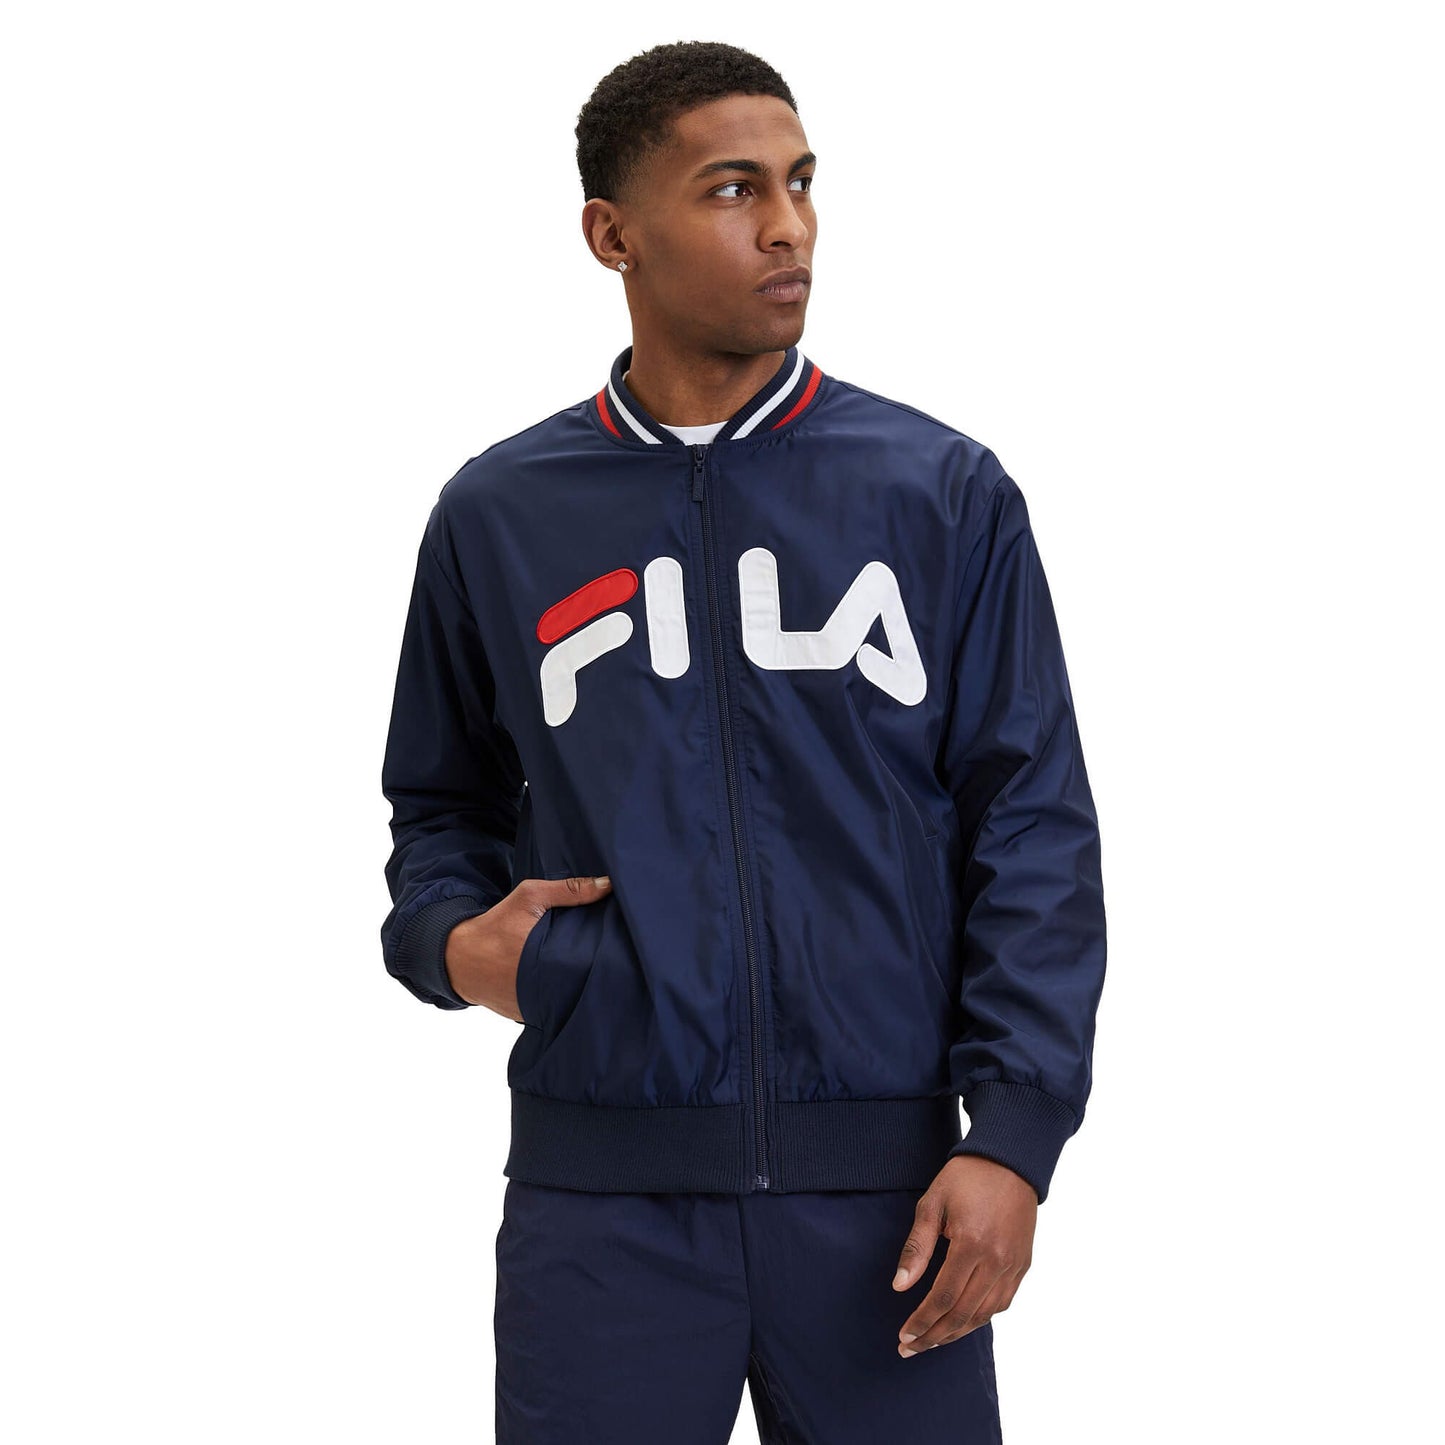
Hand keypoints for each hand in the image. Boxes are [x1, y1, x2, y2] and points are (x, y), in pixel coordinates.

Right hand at [444, 875, 611, 1016]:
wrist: (459, 958)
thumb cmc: (496, 924)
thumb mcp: (529, 897)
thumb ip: (569, 890)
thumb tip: (607, 884)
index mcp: (550, 958)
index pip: (592, 962)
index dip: (607, 955)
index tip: (619, 944)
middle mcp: (546, 987)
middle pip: (584, 982)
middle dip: (596, 971)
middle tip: (609, 957)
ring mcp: (537, 1006)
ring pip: (569, 997)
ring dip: (578, 986)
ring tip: (590, 971)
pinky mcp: (527, 1016)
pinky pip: (551, 1006)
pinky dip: (558, 996)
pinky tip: (565, 983)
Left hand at [891, 1154, 1035, 1356]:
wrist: (1010, 1159)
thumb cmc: (966, 1177)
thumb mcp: (932, 1203)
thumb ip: (917, 1246)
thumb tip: (900, 1286)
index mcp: (971, 1243)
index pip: (944, 1298)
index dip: (923, 1321)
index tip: (904, 1335)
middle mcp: (997, 1260)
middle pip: (964, 1314)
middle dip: (934, 1336)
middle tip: (910, 1348)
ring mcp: (1014, 1264)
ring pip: (985, 1315)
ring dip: (957, 1333)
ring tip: (932, 1341)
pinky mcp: (1023, 1264)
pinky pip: (1002, 1303)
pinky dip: (981, 1318)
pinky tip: (963, 1322)